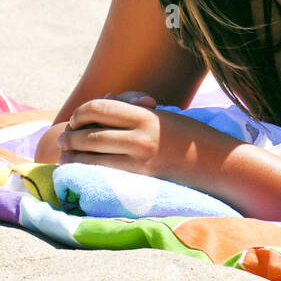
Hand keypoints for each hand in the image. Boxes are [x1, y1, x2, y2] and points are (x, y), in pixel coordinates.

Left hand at [57, 92, 209, 180]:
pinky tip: (79, 171)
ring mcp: (139, 160)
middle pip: (89, 133)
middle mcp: (140, 137)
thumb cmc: (191, 137)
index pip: (99, 108)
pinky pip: (101, 174)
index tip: (75, 119)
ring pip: (90, 156)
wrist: (218, 164)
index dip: (81, 112)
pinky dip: (84, 171)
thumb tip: (102, 100)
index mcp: (146, 115)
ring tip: (65, 157)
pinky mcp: (139, 180)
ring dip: (72, 156)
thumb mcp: (163, 116)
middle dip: (70, 137)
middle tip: (62, 141)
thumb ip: (133, 109)